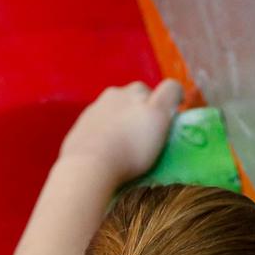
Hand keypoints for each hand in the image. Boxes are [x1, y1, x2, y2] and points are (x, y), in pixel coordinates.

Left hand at [59, 79, 184, 184]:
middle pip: (137, 96)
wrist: (89, 166)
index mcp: (137, 91)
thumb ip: (168, 96)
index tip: (171, 119)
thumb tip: (173, 89)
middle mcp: (116, 94)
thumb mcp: (158, 117)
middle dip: (143, 108)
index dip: (171, 102)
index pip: (164, 89)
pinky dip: (106, 131)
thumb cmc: (131, 146)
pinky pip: (99, 123)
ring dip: (123, 118)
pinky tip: (107, 148)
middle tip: (146, 133)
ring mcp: (96, 109)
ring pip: (116, 108)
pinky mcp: (81, 126)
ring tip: (125, 142)